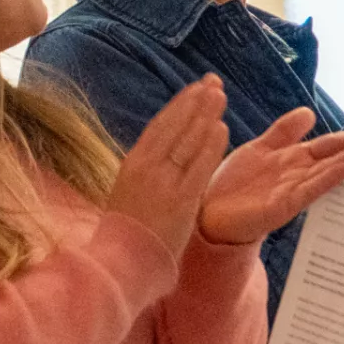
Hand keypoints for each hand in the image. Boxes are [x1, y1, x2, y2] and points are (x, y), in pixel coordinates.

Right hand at [107, 75, 229, 258]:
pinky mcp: (180, 200)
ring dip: (205, 115)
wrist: (121, 261)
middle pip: (174, 126)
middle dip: (195, 102)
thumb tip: (161, 153)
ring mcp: (163, 183)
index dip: (179, 105)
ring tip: (220, 95)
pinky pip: (198, 168)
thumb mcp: (132, 192)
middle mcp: (146, 168)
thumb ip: (148, 171)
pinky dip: (209, 146)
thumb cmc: (127, 232)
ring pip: (187, 142)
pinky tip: (222, 128)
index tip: (195, 88)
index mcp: (133, 164)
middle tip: (213, 82)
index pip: (160, 127)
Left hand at [198, 108, 343, 245]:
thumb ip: (284, 132)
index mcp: (294, 159)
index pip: (328, 145)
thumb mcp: (261, 149)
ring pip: (328, 171)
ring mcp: (293, 189)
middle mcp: (299, 174)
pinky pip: (310, 189)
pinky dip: (328, 178)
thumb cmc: (235, 185)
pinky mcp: (284, 205)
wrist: (209, 213)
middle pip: (334, 157)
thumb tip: (309, 112)